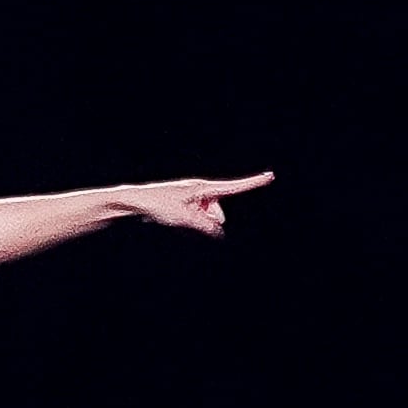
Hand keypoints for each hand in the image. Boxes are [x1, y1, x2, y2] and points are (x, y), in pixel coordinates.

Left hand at [119, 172, 273, 235]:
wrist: (137, 200)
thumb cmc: (160, 204)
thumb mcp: (186, 218)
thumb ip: (206, 226)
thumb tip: (219, 232)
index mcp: (203, 188)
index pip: (234, 187)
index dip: (253, 183)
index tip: (270, 175)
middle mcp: (201, 190)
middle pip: (218, 212)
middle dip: (209, 221)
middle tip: (187, 219)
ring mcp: (194, 197)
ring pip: (208, 218)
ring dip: (198, 223)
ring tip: (177, 219)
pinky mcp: (187, 204)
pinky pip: (198, 218)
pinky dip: (191, 221)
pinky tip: (175, 220)